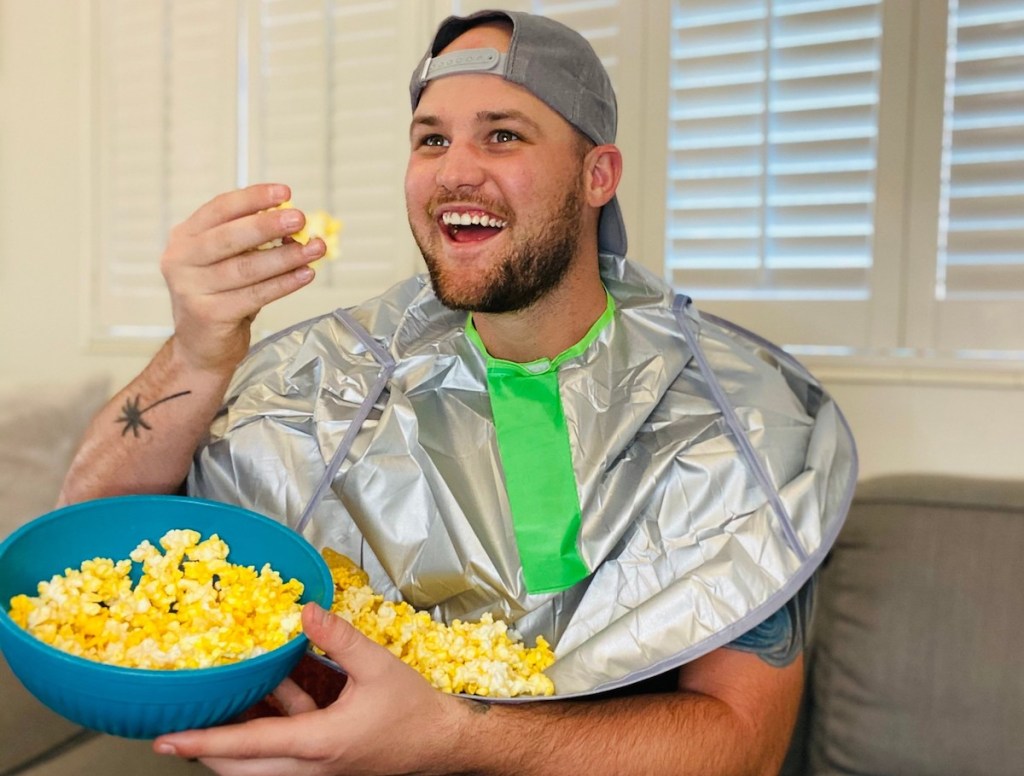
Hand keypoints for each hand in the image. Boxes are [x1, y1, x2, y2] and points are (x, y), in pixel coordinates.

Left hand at [154, 603, 467, 775]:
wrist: (441, 742)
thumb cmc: (412, 711)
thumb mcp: (377, 666)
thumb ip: (339, 638)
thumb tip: (306, 610)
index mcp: (319, 743)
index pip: (249, 745)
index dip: (204, 740)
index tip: (167, 740)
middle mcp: (309, 766)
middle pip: (240, 768)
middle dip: (204, 750)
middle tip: (174, 731)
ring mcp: (315, 770)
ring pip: (258, 765)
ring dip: (235, 738)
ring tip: (217, 706)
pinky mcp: (324, 763)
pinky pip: (283, 752)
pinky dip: (269, 725)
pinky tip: (274, 690)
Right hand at [161, 183, 325, 373]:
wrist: (201, 347)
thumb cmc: (220, 298)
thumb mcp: (228, 262)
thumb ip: (252, 243)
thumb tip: (295, 227)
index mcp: (185, 238)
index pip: (219, 209)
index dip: (253, 198)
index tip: (284, 193)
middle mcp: (181, 260)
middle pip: (230, 237)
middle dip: (268, 225)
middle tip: (299, 219)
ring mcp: (192, 289)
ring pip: (247, 268)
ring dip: (286, 257)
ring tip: (313, 250)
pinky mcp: (209, 314)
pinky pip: (256, 295)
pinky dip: (284, 284)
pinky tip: (304, 275)